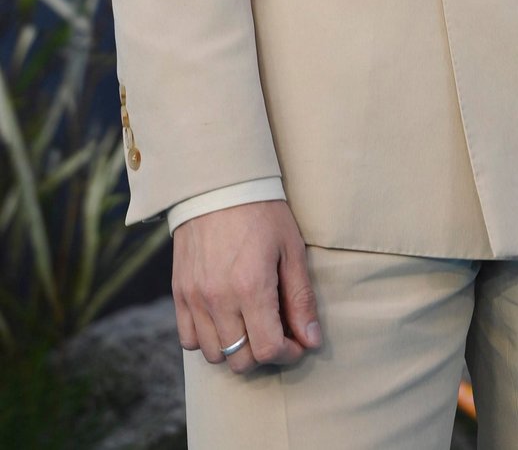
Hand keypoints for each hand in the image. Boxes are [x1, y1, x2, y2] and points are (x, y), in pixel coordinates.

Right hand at [173, 200, 321, 371]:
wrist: (219, 183)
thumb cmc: (262, 212)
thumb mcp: (291, 249)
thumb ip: (301, 298)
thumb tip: (312, 340)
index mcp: (251, 287)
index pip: (268, 350)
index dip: (288, 353)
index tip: (297, 341)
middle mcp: (218, 299)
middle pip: (240, 360)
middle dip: (263, 354)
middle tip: (275, 332)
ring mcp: (194, 298)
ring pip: (212, 354)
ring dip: (235, 349)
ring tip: (250, 325)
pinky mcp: (179, 292)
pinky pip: (188, 338)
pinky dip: (206, 339)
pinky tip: (224, 320)